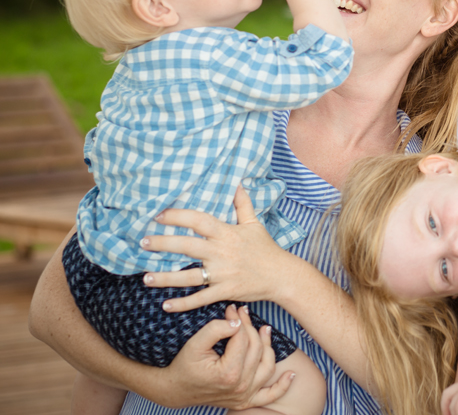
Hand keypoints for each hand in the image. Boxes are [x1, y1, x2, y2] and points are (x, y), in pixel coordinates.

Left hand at [141, 186, 295, 310]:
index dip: (178, 216)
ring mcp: (223, 274)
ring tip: (146, 278)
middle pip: (187, 246)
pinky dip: (183, 304)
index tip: (159, 216)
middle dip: (163, 244)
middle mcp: (222, 252)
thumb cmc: (266, 249)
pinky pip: (200, 298)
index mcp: (227, 233)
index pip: (199, 221)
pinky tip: (166, 305)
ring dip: (165, 278)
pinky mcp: (225, 291)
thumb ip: (243, 204)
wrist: (282, 275)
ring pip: (189, 276)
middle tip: (143, 242)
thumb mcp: (254, 224)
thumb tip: (238, 183)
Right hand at [154, 303, 291, 409]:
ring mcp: (245, 395)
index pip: (242, 339)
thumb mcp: (194, 344)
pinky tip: (291, 374)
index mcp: (229, 373)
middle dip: (250, 327)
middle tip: (243, 313)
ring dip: (269, 347)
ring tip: (265, 330)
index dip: (238, 320)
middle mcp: (241, 386)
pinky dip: (282, 386)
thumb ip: (215, 330)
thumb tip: (236, 323)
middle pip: (256, 349)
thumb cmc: (184, 366)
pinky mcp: (245, 401)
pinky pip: (270, 395)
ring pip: (267, 366)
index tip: (232, 309)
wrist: (175, 390)